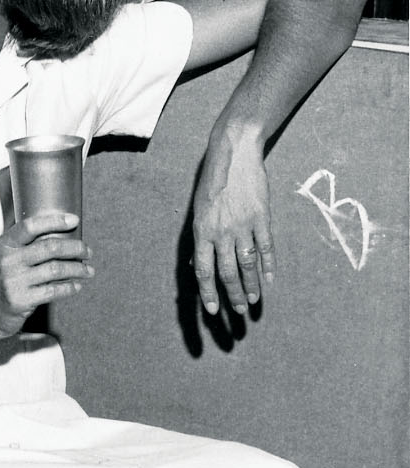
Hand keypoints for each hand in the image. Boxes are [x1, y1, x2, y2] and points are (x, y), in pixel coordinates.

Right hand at [0, 212, 91, 337]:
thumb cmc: (4, 280)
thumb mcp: (6, 258)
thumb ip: (26, 245)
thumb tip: (63, 234)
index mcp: (4, 245)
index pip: (31, 226)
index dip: (55, 221)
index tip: (74, 220)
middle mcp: (8, 261)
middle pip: (50, 247)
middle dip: (75, 248)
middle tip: (87, 252)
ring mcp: (14, 281)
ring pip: (56, 269)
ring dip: (78, 269)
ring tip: (88, 271)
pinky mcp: (21, 300)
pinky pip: (54, 290)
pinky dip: (70, 287)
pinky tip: (76, 286)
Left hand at [192, 122, 273, 317]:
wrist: (234, 155)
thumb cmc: (212, 183)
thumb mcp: (198, 211)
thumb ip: (199, 238)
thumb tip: (197, 262)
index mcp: (201, 232)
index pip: (204, 270)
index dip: (208, 292)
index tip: (213, 311)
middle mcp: (221, 232)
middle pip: (226, 272)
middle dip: (232, 295)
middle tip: (238, 312)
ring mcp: (243, 225)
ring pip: (247, 264)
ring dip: (251, 285)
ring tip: (254, 301)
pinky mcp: (262, 217)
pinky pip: (266, 247)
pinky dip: (269, 265)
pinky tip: (270, 279)